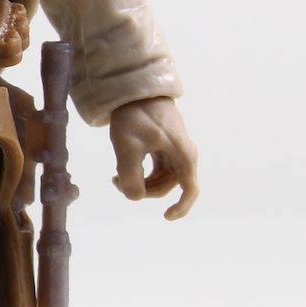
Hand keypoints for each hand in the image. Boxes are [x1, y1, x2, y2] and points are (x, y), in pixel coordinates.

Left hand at [108, 96, 198, 219]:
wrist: (135, 89)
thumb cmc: (135, 115)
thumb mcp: (127, 146)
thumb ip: (131, 174)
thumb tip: (135, 198)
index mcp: (183, 155)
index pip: (190, 190)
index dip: (182, 207)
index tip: (166, 217)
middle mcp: (183, 155)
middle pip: (168, 186)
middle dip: (144, 191)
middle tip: (117, 183)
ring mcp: (174, 151)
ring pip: (160, 179)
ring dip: (140, 183)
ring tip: (115, 178)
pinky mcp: (163, 147)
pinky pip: (155, 170)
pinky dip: (139, 174)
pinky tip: (118, 173)